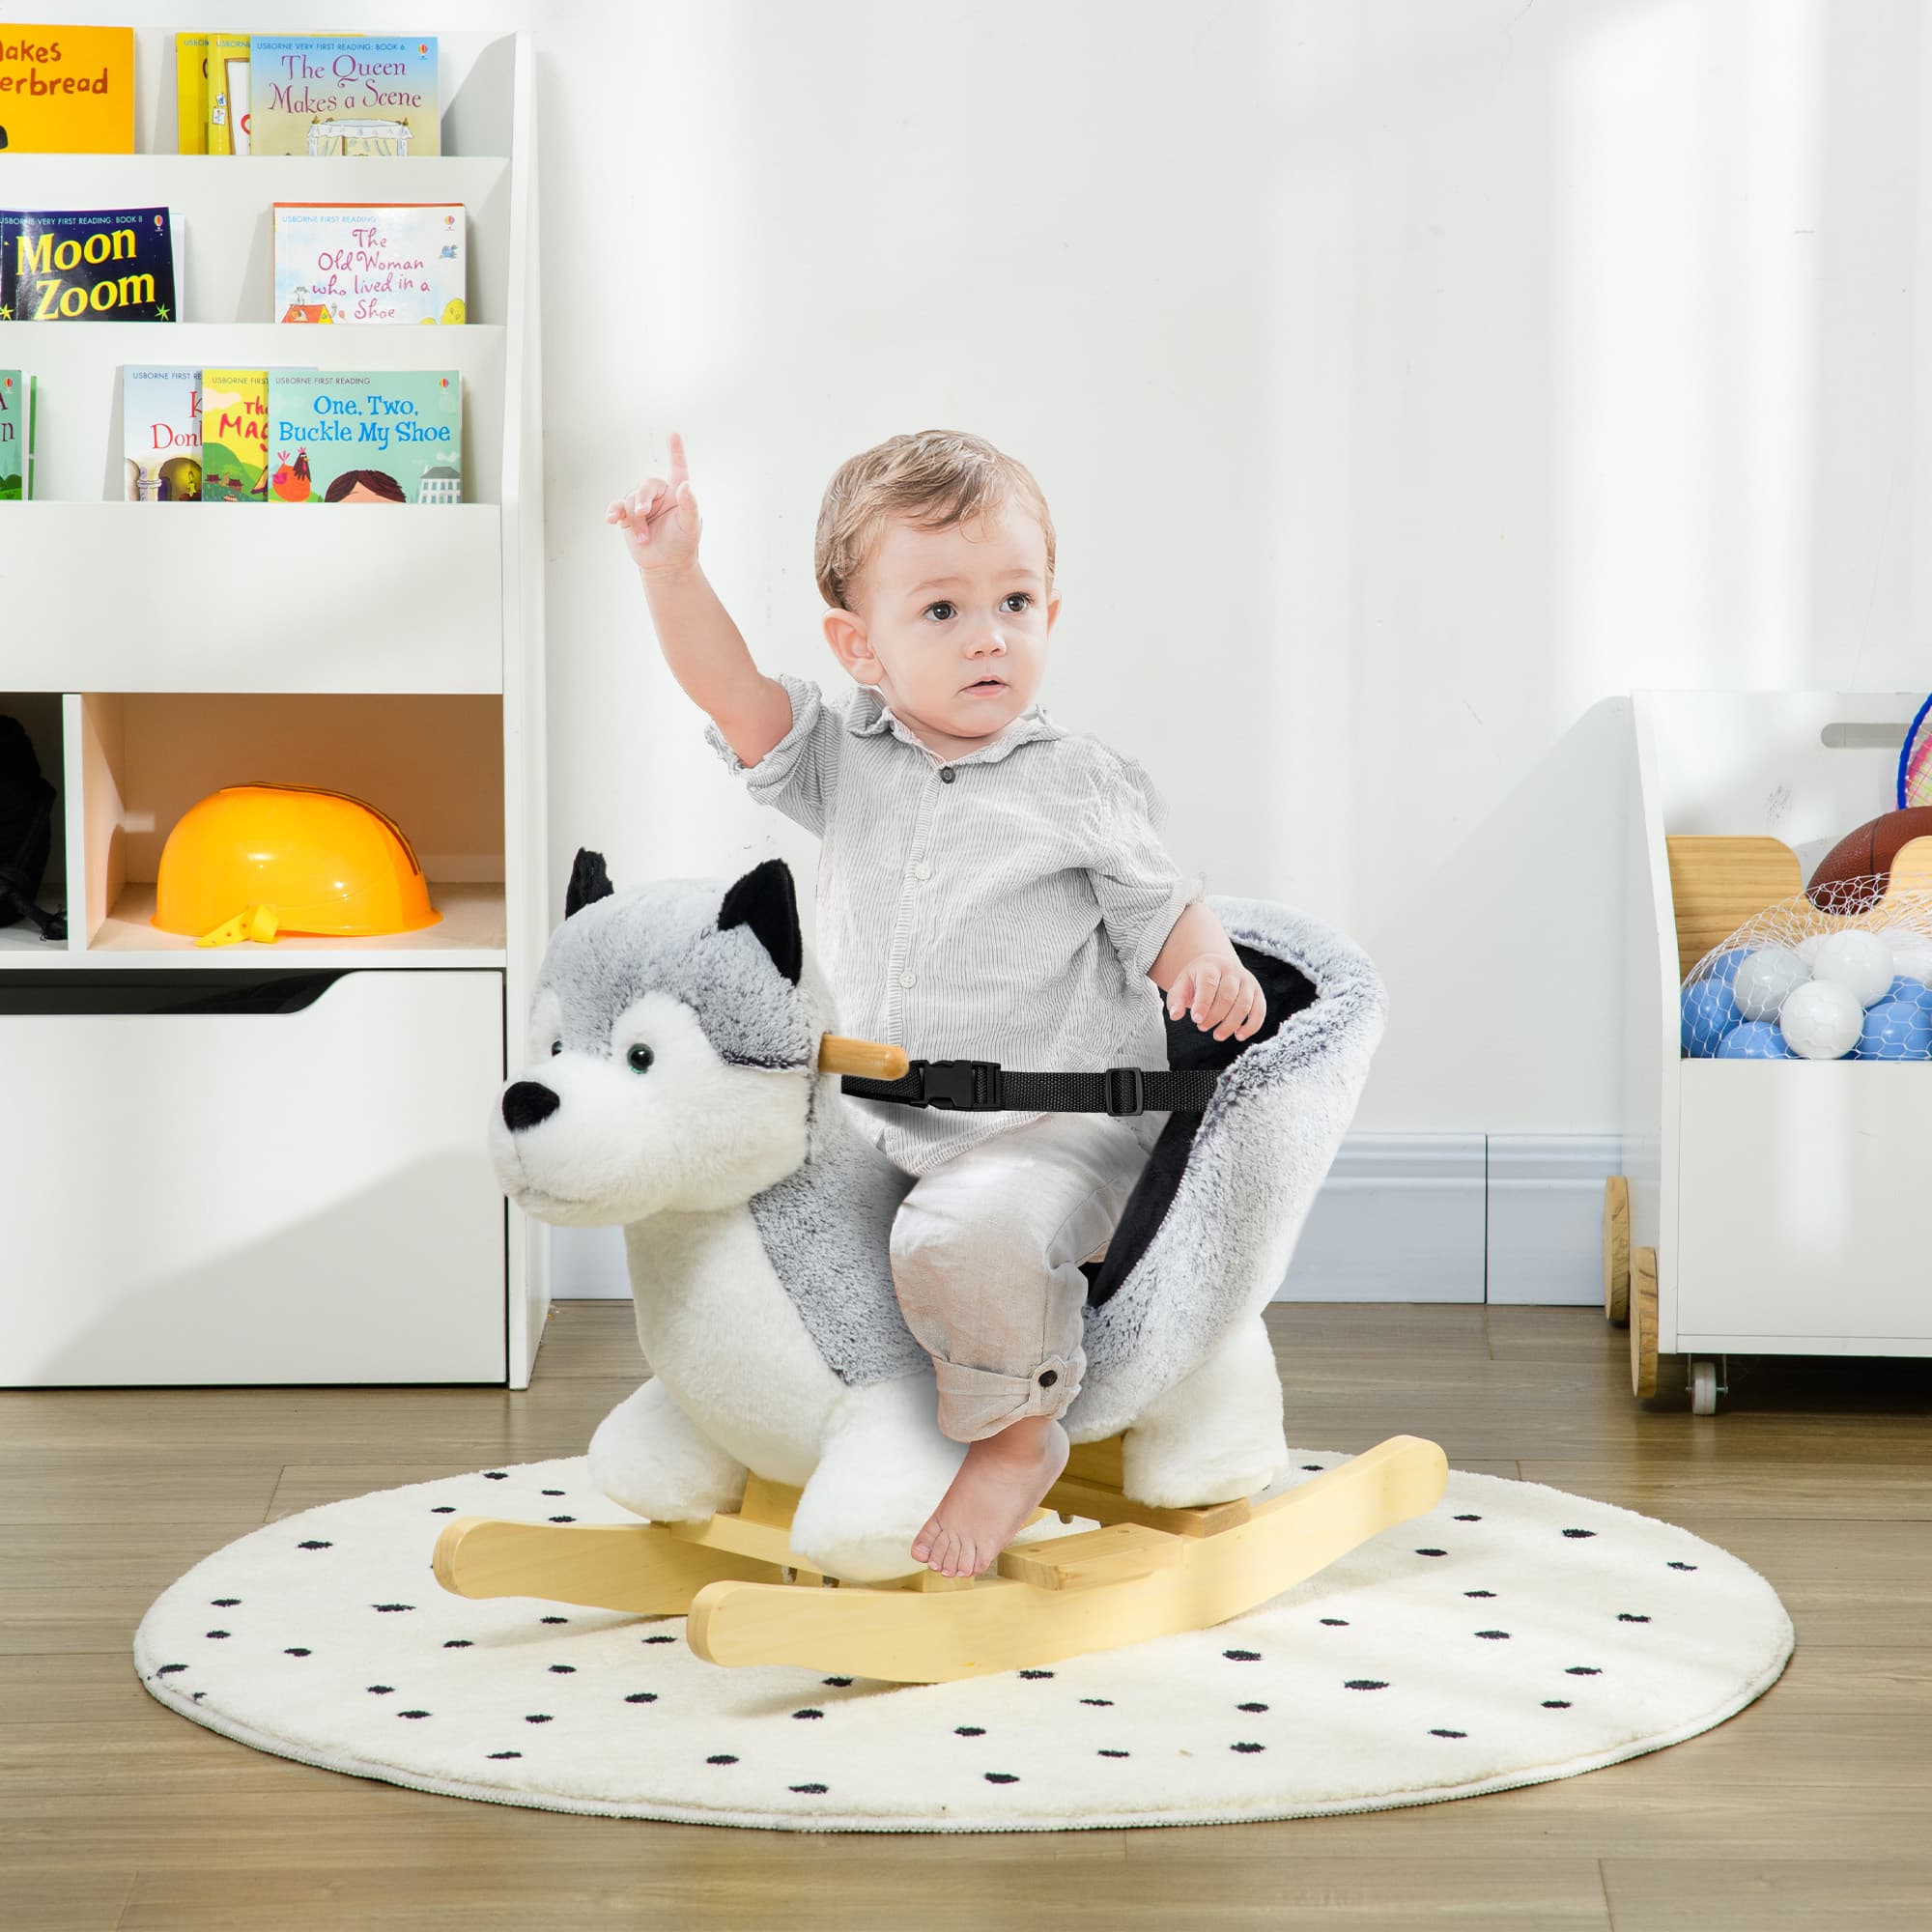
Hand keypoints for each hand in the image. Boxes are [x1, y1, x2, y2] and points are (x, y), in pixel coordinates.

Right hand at [607, 429, 701, 578]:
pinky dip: (613, 512)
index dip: (676, 452)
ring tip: (643, 538)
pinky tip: (611, 520)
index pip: (677, 468)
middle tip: (643, 515)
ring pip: (630, 500)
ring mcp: (642, 504)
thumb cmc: (682, 544)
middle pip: (645, 486)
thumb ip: (690, 505)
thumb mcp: (689, 526)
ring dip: (635, 520)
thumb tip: (685, 486)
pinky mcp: (627, 516)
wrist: (666, 565)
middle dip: (642, 501)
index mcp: (676, 493)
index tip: (674, 435)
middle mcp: (659, 495)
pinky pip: (617, 507)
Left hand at [1166, 953, 1266, 1041]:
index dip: (1203, 1003)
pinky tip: (1239, 1036)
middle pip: (1227, 996)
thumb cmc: (1197, 980)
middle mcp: (1232, 971)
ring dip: (1231, 1024)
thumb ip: (1176, 999)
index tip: (1196, 1020)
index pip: (1209, 984)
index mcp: (1211, 966)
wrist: (1217, 968)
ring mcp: (1247, 981)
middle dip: (1215, 1016)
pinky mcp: (1257, 993)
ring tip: (1217, 1035)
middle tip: (1202, 1027)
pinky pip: (1259, 1010)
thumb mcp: (1182, 985)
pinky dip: (1252, 1025)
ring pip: (1244, 1005)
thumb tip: (1175, 1015)